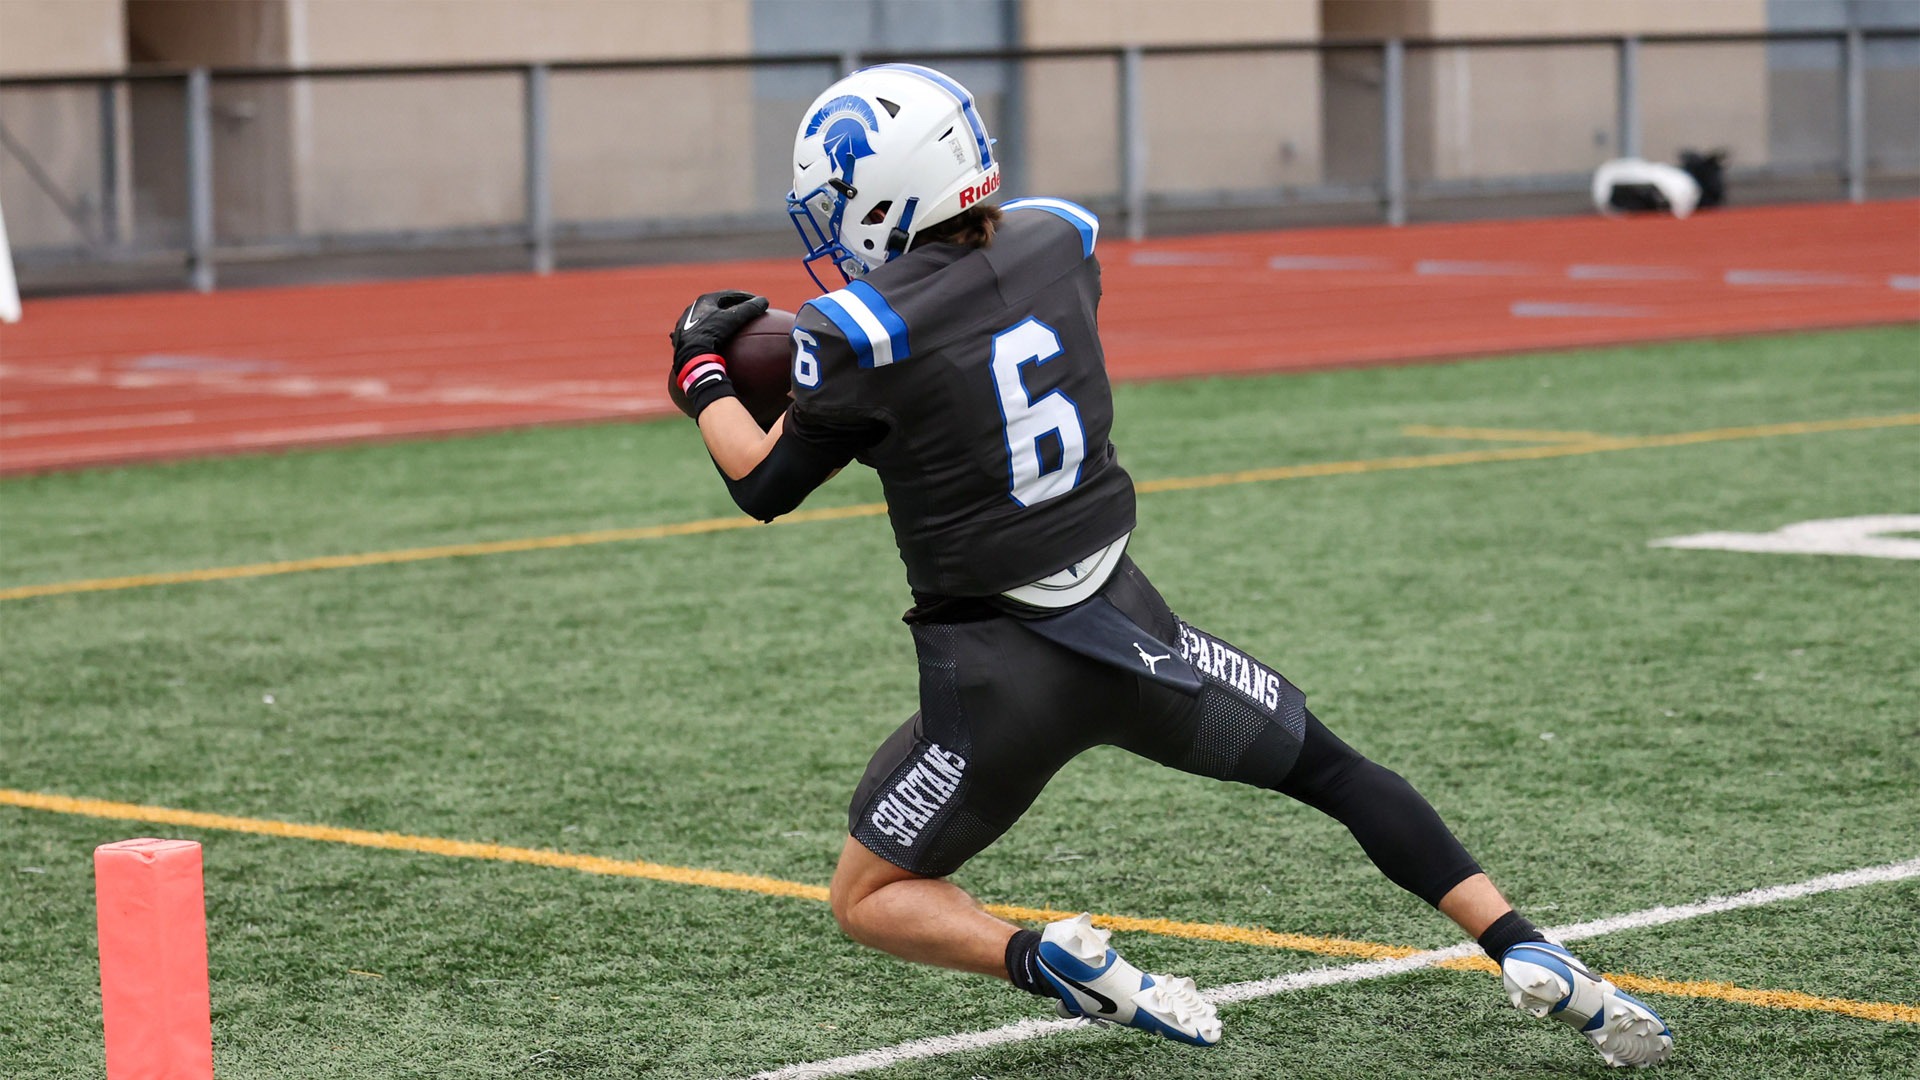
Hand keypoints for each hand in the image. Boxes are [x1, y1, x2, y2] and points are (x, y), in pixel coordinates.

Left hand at [667, 290, 769, 417]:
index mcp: (704, 300)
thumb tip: (764, 301)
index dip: (745, 297)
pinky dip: (712, 334)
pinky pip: (702, 334)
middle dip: (733, 308)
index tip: (756, 301)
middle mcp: (693, 309)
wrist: (690, 353)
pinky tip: (717, 341)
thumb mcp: (733, 319)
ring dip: (721, 320)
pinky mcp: (684, 338)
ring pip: (709, 319)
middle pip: (718, 306)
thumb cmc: (711, 332)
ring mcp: (687, 324)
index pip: (728, 295)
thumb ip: (749, 309)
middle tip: (746, 312)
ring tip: (733, 326)